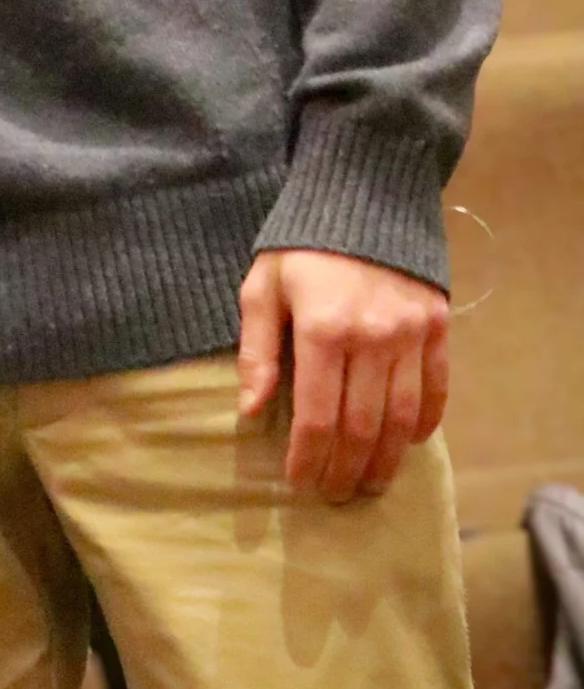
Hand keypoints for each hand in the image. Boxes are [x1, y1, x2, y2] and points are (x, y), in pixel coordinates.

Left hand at [237, 247, 449, 501]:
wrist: (363, 193)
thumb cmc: (300, 244)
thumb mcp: (263, 285)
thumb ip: (257, 349)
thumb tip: (250, 408)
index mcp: (323, 329)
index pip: (318, 416)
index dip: (308, 458)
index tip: (299, 482)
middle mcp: (373, 337)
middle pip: (362, 426)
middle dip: (347, 469)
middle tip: (336, 496)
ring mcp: (411, 333)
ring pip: (402, 416)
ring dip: (386, 459)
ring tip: (371, 484)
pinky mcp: (438, 325)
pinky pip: (435, 387)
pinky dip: (425, 422)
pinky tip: (408, 443)